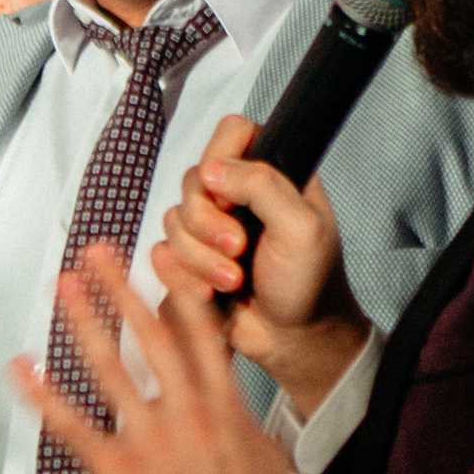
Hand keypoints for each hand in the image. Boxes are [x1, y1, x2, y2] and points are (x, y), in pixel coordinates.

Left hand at [11, 244, 305, 473]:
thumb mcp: (276, 472)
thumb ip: (254, 442)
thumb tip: (251, 437)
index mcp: (226, 408)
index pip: (201, 335)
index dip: (180, 291)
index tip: (164, 260)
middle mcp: (187, 412)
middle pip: (152, 334)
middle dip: (122, 289)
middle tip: (99, 255)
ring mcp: (150, 438)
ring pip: (111, 366)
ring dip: (83, 322)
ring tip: (62, 288)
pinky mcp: (119, 472)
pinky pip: (72, 426)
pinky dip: (42, 395)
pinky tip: (20, 369)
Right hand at [153, 114, 370, 413]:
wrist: (294, 340)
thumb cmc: (310, 285)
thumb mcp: (303, 227)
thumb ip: (263, 185)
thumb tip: (214, 169)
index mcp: (272, 176)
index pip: (233, 134)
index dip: (222, 158)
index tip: (230, 194)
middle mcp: (239, 196)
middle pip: (193, 180)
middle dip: (208, 223)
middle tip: (239, 248)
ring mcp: (212, 228)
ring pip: (173, 221)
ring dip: (201, 258)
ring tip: (233, 281)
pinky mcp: (191, 260)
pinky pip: (162, 255)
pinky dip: (184, 277)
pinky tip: (211, 293)